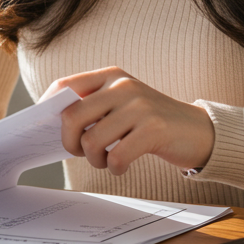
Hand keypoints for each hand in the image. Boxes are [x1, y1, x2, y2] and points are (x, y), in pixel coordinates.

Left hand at [45, 67, 214, 175]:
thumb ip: (94, 106)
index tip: (46, 127)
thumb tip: (54, 124)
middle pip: (72, 115)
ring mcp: (139, 106)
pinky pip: (116, 157)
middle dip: (68, 141)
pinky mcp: (154, 129)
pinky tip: (122, 166)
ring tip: (106, 160)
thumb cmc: (151, 122)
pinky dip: (114, 168)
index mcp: (110, 76)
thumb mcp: (123, 103)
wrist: (198, 130)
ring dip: (94, 159)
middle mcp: (123, 85)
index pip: (65, 86)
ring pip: (92, 140)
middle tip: (79, 151)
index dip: (48, 107)